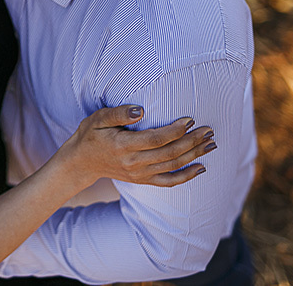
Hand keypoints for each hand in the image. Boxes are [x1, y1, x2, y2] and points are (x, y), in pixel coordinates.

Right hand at [60, 105, 214, 188]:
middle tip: (209, 130)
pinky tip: (201, 168)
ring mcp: (140, 174)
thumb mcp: (98, 118)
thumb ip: (118, 113)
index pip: (157, 139)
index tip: (191, 119)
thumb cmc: (90, 135)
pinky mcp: (143, 180)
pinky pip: (168, 181)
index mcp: (124, 146)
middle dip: (192, 141)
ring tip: (211, 144)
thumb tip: (140, 110)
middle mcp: (134, 163)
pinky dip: (186, 176)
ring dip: (195, 155)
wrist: (81, 163)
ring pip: (173, 166)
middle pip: (170, 153)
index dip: (176, 130)